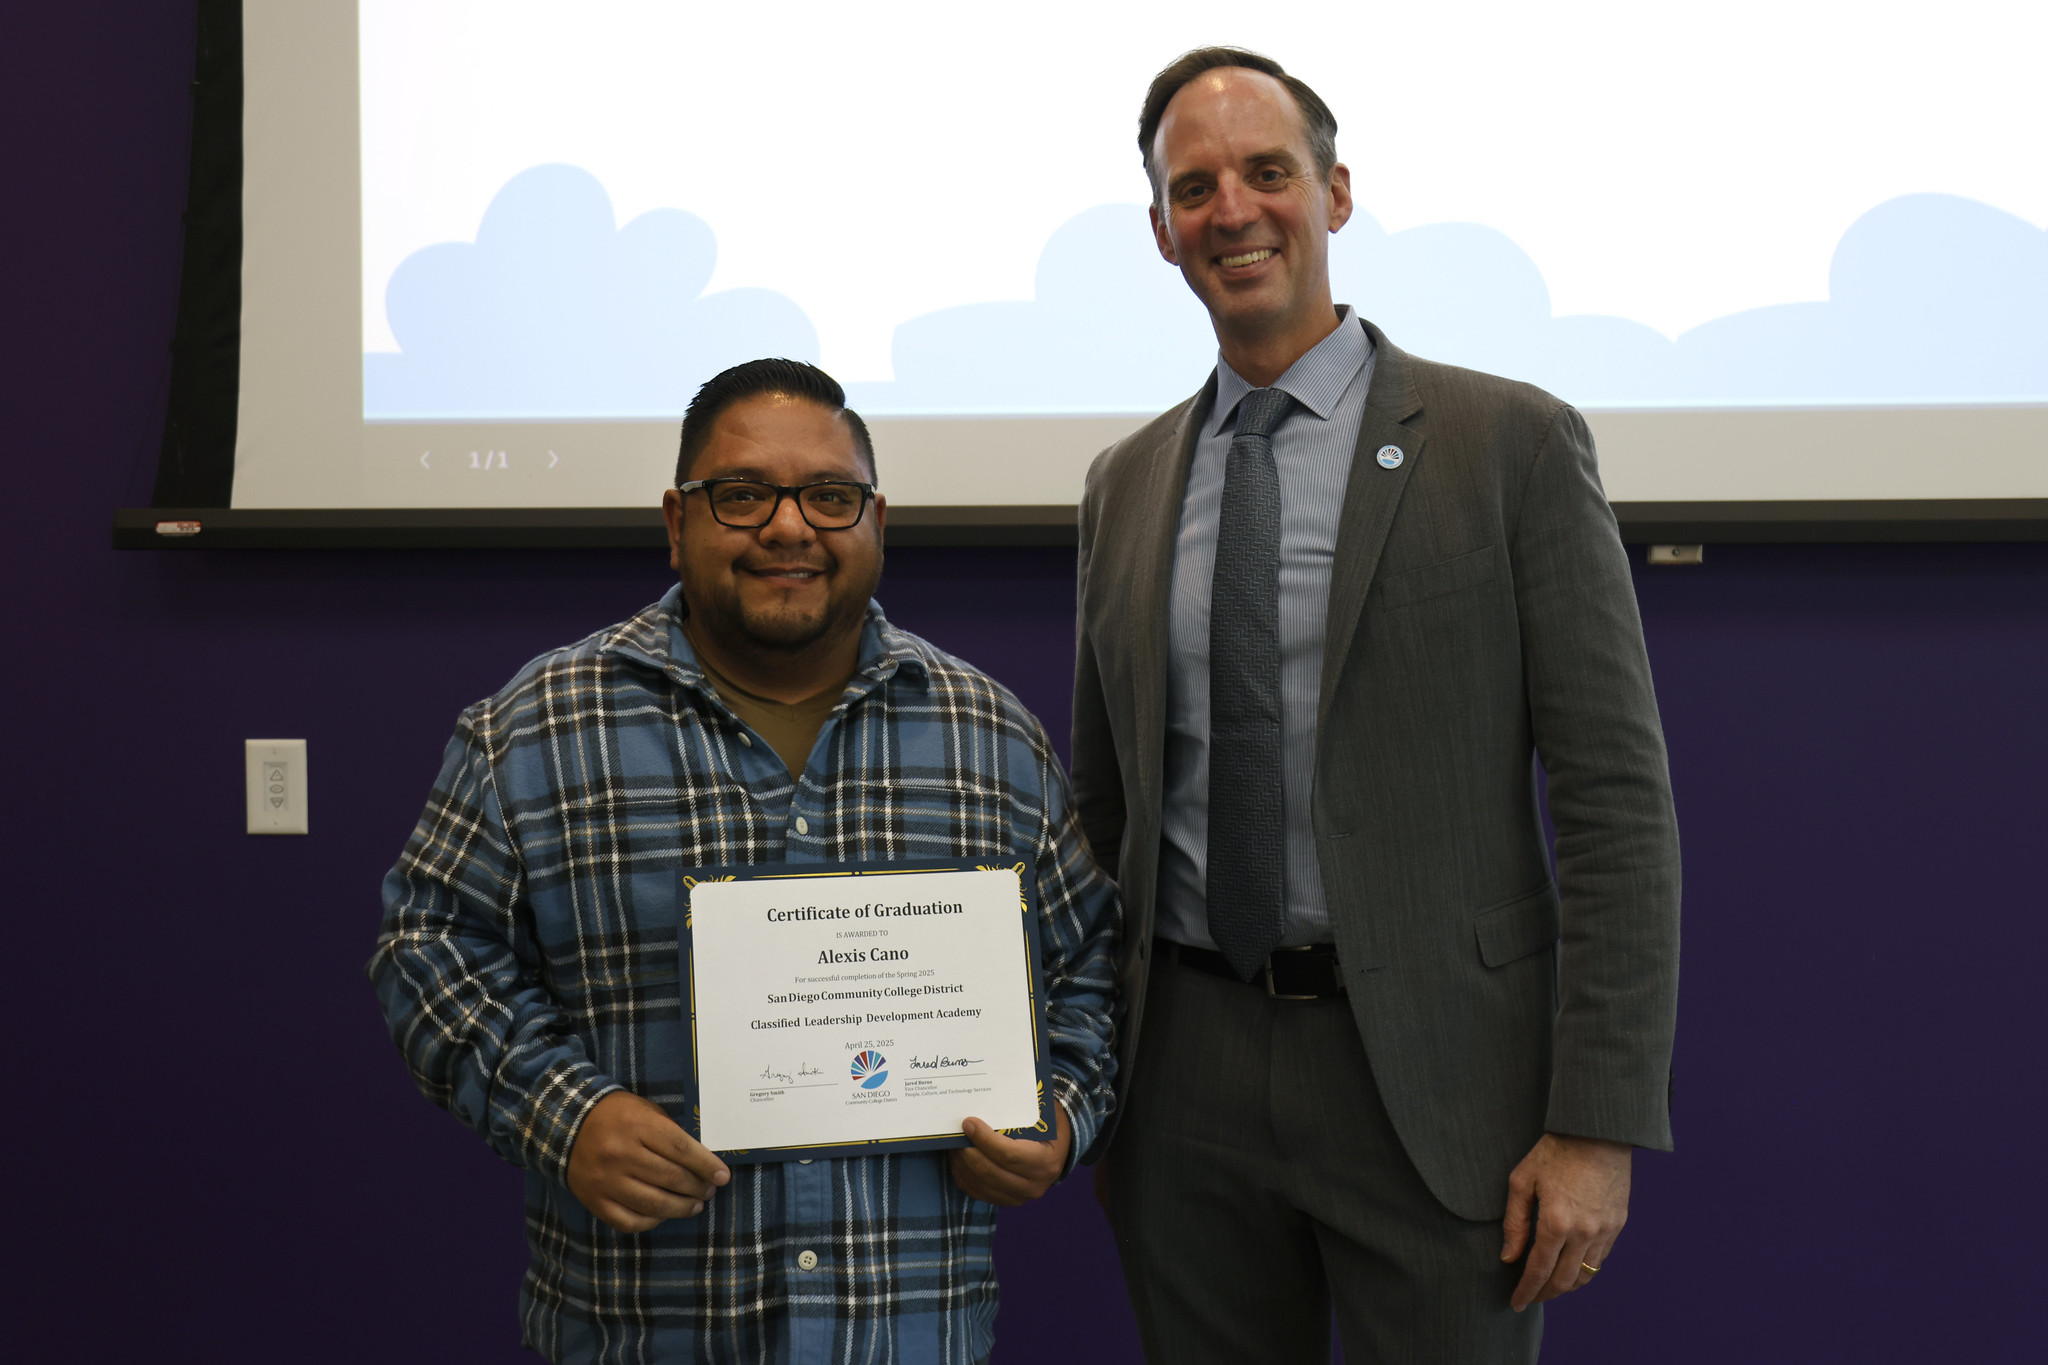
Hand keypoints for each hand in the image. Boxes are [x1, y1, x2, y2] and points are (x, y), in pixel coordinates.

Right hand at [567, 1091, 730, 1232]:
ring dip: (681, 1207)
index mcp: (636, 1126)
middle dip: (697, 1187)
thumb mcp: (645, 1110)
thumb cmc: (616, 1115)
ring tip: (695, 1205)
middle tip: (708, 1190)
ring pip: (654, 1204)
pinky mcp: (595, 1201)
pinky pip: (630, 1221)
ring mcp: (606, 1181)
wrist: (567, 1125)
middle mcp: (621, 1154)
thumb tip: (702, 1161)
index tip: (723, 1176)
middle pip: (671, 1178)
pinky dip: (653, 1221)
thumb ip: (670, 1133)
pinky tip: (664, 1213)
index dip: (706, 1165)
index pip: (681, 1149)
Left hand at [949, 1103, 1071, 1205]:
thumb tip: (985, 1100)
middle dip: (968, 1151)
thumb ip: (1019, 1110)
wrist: (1057, 1151)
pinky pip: (975, 1191)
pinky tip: (959, 1157)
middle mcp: (1033, 1186)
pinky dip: (963, 1174)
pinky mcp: (1004, 1201)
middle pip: (990, 1172)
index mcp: (1046, 1162)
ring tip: (954, 1143)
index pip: (1010, 1155)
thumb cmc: (1048, 1126)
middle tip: (956, 1132)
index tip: (969, 1123)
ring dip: (962, 1163)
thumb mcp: (1042, 1114)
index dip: (985, 1140)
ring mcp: (1018, 1198)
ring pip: (979, 1184)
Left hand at [1500, 1132, 1631, 1310]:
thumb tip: (1509, 1256)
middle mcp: (1584, 1232)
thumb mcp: (1522, 1180)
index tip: (1516, 1303)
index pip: (1538, 1270)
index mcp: (1556, 1222)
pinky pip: (1600, 1259)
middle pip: (1563, 1280)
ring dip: (1566, 1286)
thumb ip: (1514, 1222)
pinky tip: (1570, 1267)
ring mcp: (1605, 1230)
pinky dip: (1584, 1270)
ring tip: (1549, 1287)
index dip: (1526, 1291)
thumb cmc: (1555, 1151)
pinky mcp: (1618, 1224)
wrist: (1598, 1131)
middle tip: (1530, 1298)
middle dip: (1544, 1294)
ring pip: (1585, 1275)